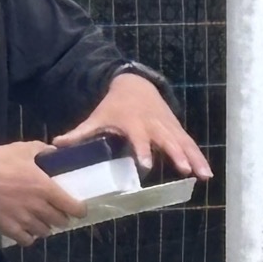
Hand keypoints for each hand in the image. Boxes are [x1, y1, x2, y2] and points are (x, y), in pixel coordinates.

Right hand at [0, 141, 85, 246]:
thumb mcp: (20, 149)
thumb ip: (41, 150)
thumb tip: (54, 151)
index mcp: (46, 189)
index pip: (74, 207)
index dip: (79, 209)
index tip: (78, 208)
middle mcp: (39, 208)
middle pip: (60, 221)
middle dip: (61, 217)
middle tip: (56, 211)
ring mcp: (24, 221)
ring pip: (45, 232)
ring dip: (45, 227)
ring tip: (40, 221)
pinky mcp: (9, 229)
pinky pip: (27, 241)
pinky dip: (29, 237)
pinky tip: (26, 230)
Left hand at [53, 71, 212, 179]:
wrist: (136, 86)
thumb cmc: (114, 107)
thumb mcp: (97, 118)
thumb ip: (80, 133)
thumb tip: (56, 145)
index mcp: (133, 123)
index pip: (138, 138)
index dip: (142, 150)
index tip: (146, 165)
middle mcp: (154, 124)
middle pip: (166, 140)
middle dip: (175, 154)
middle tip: (182, 168)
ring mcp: (168, 127)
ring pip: (183, 143)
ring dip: (193, 159)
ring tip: (203, 175)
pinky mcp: (177, 130)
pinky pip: (190, 145)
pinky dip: (199, 158)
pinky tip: (206, 174)